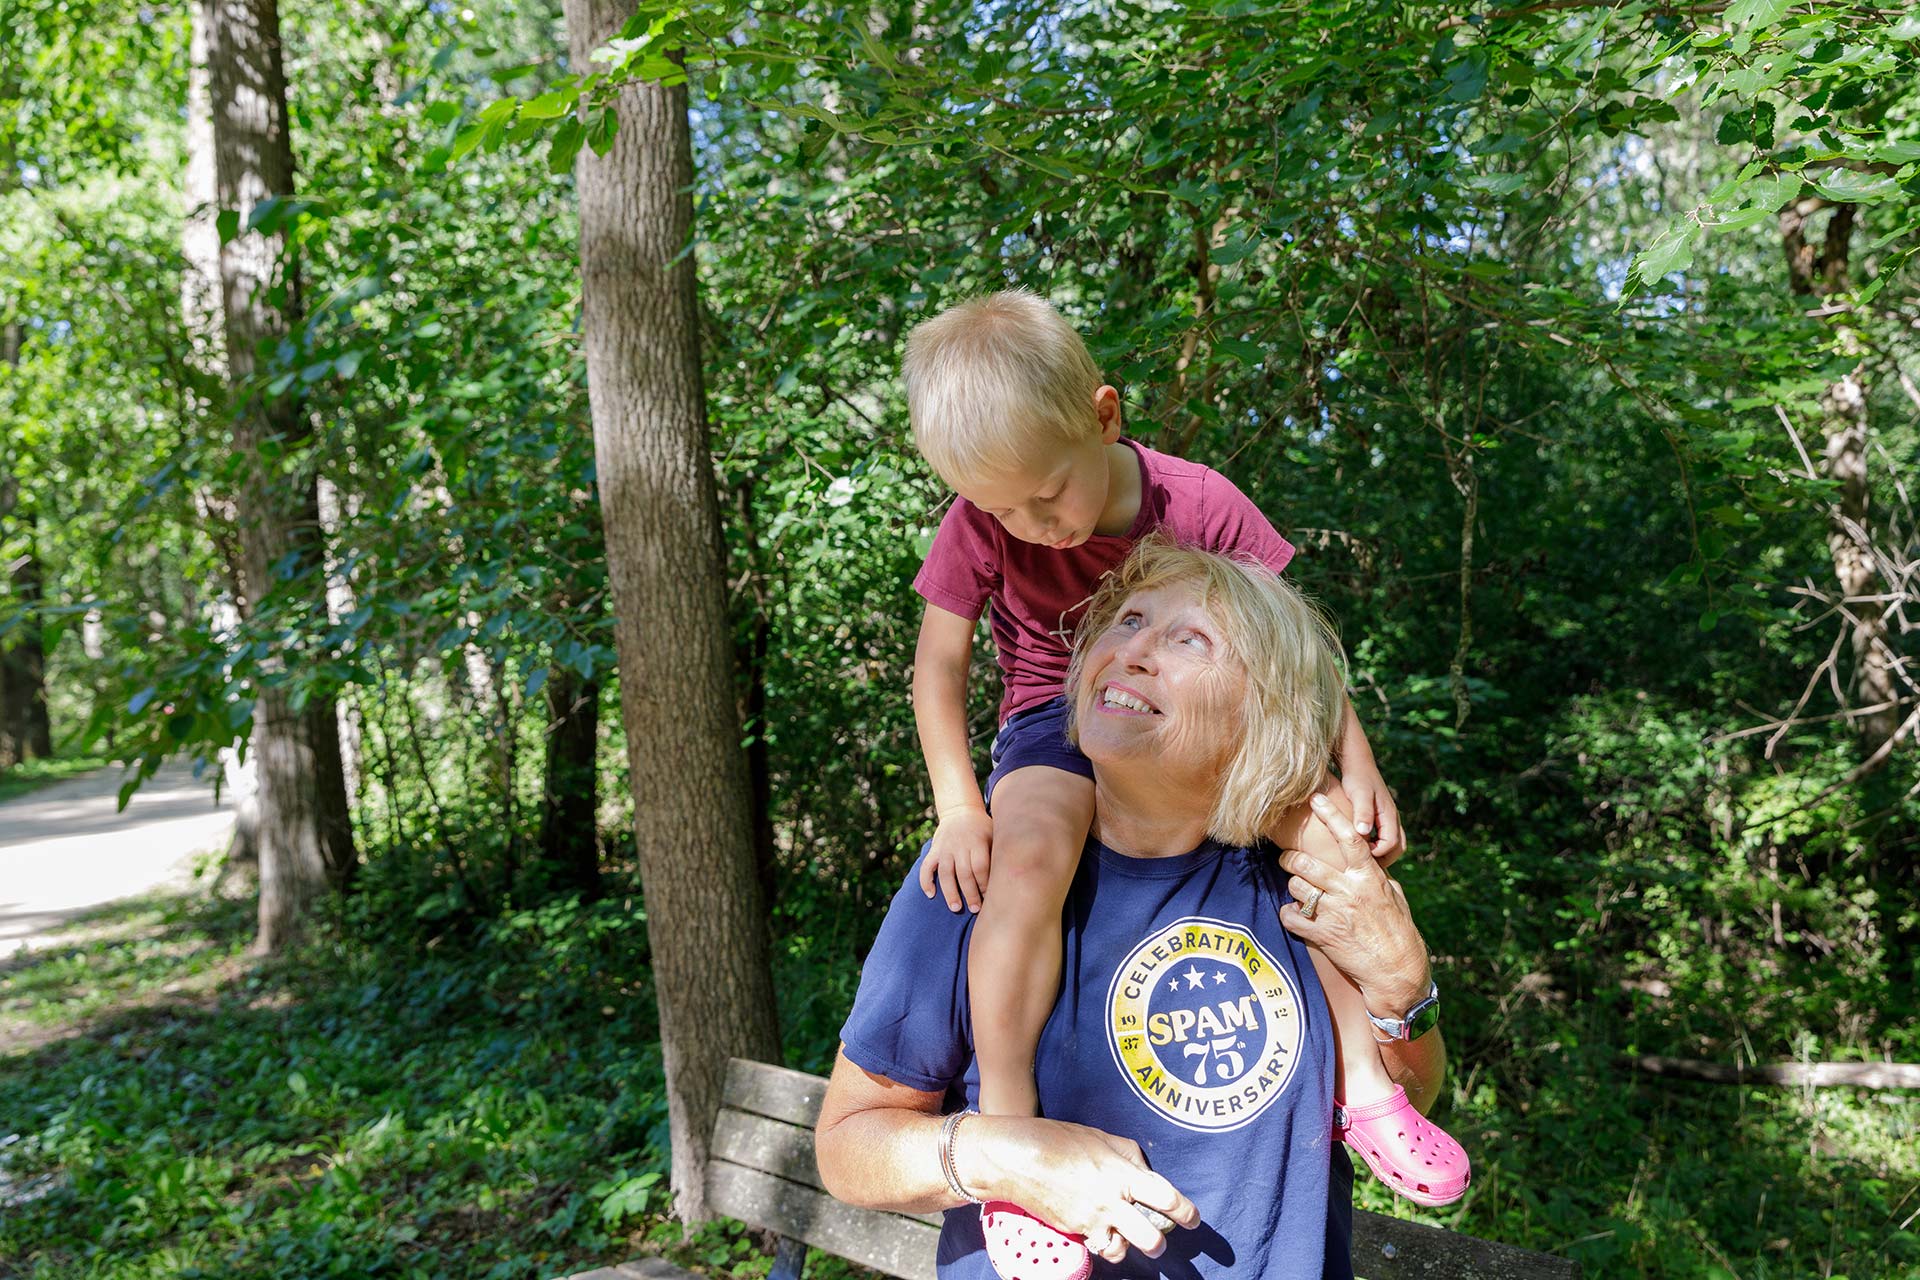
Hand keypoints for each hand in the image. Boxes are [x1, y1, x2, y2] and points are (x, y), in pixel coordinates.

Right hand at [920, 807, 993, 911]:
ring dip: (950, 892)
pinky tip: (931, 895)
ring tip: (956, 908)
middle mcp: (960, 845)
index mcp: (977, 842)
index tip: (990, 898)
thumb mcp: (994, 834)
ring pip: (945, 873)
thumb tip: (1010, 878)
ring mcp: (945, 848)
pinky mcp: (934, 850)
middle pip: (964, 873)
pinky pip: (926, 867)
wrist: (961, 810)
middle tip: (976, 909)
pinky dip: (926, 881)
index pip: (980, 867)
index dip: (984, 884)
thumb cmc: (984, 829)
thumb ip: (998, 853)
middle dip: (970, 893)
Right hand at [962, 1115, 1200, 1263]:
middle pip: (1150, 1239)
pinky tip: (1101, 1231)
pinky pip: (1096, 1246)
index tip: (1192, 1218)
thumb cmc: (1058, 1139)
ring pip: (1121, 1251)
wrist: (1015, 1159)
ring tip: (1126, 1235)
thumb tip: (1145, 1172)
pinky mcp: (1073, 1230)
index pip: (1164, 1197)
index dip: (1184, 1211)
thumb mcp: (1100, 1137)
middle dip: (1159, 1243)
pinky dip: (1103, 1243)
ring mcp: (1090, 1220)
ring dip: (1127, 1246)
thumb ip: (1128, 1155)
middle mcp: (1109, 1201)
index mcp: (1120, 1173)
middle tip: (1159, 1239)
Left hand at [1277, 792, 1430, 1019]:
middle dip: (1290, 858)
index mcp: (1369, 878)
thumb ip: (1379, 879)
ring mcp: (1335, 914)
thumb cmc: (1400, 934)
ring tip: (1300, 892)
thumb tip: (1370, 866)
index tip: (1316, 799)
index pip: (1349, 839)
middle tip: (1287, 858)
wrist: (1397, 973)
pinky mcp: (1323, 936)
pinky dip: (1288, 915)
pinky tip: (1295, 917)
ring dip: (1293, 888)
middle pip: (1306, 863)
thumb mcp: (1396, 899)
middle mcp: (1350, 892)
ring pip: (1296, 887)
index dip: (1331, 816)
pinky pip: (1291, 918)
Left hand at [1335, 752, 1404, 866]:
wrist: (1357, 762)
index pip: (1392, 845)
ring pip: (1392, 843)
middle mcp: (1392, 818)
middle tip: (1362, 864)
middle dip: (1382, 858)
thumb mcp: (1358, 794)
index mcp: (1389, 815)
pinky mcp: (1379, 818)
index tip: (1359, 857)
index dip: (1377, 854)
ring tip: (1358, 858)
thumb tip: (1363, 833)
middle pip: (1397, 847)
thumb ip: (1362, 812)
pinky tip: (1355, 847)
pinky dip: (1374, 845)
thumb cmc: (1356, 777)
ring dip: (1379, 853)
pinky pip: (1383, 837)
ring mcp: (1387, 818)